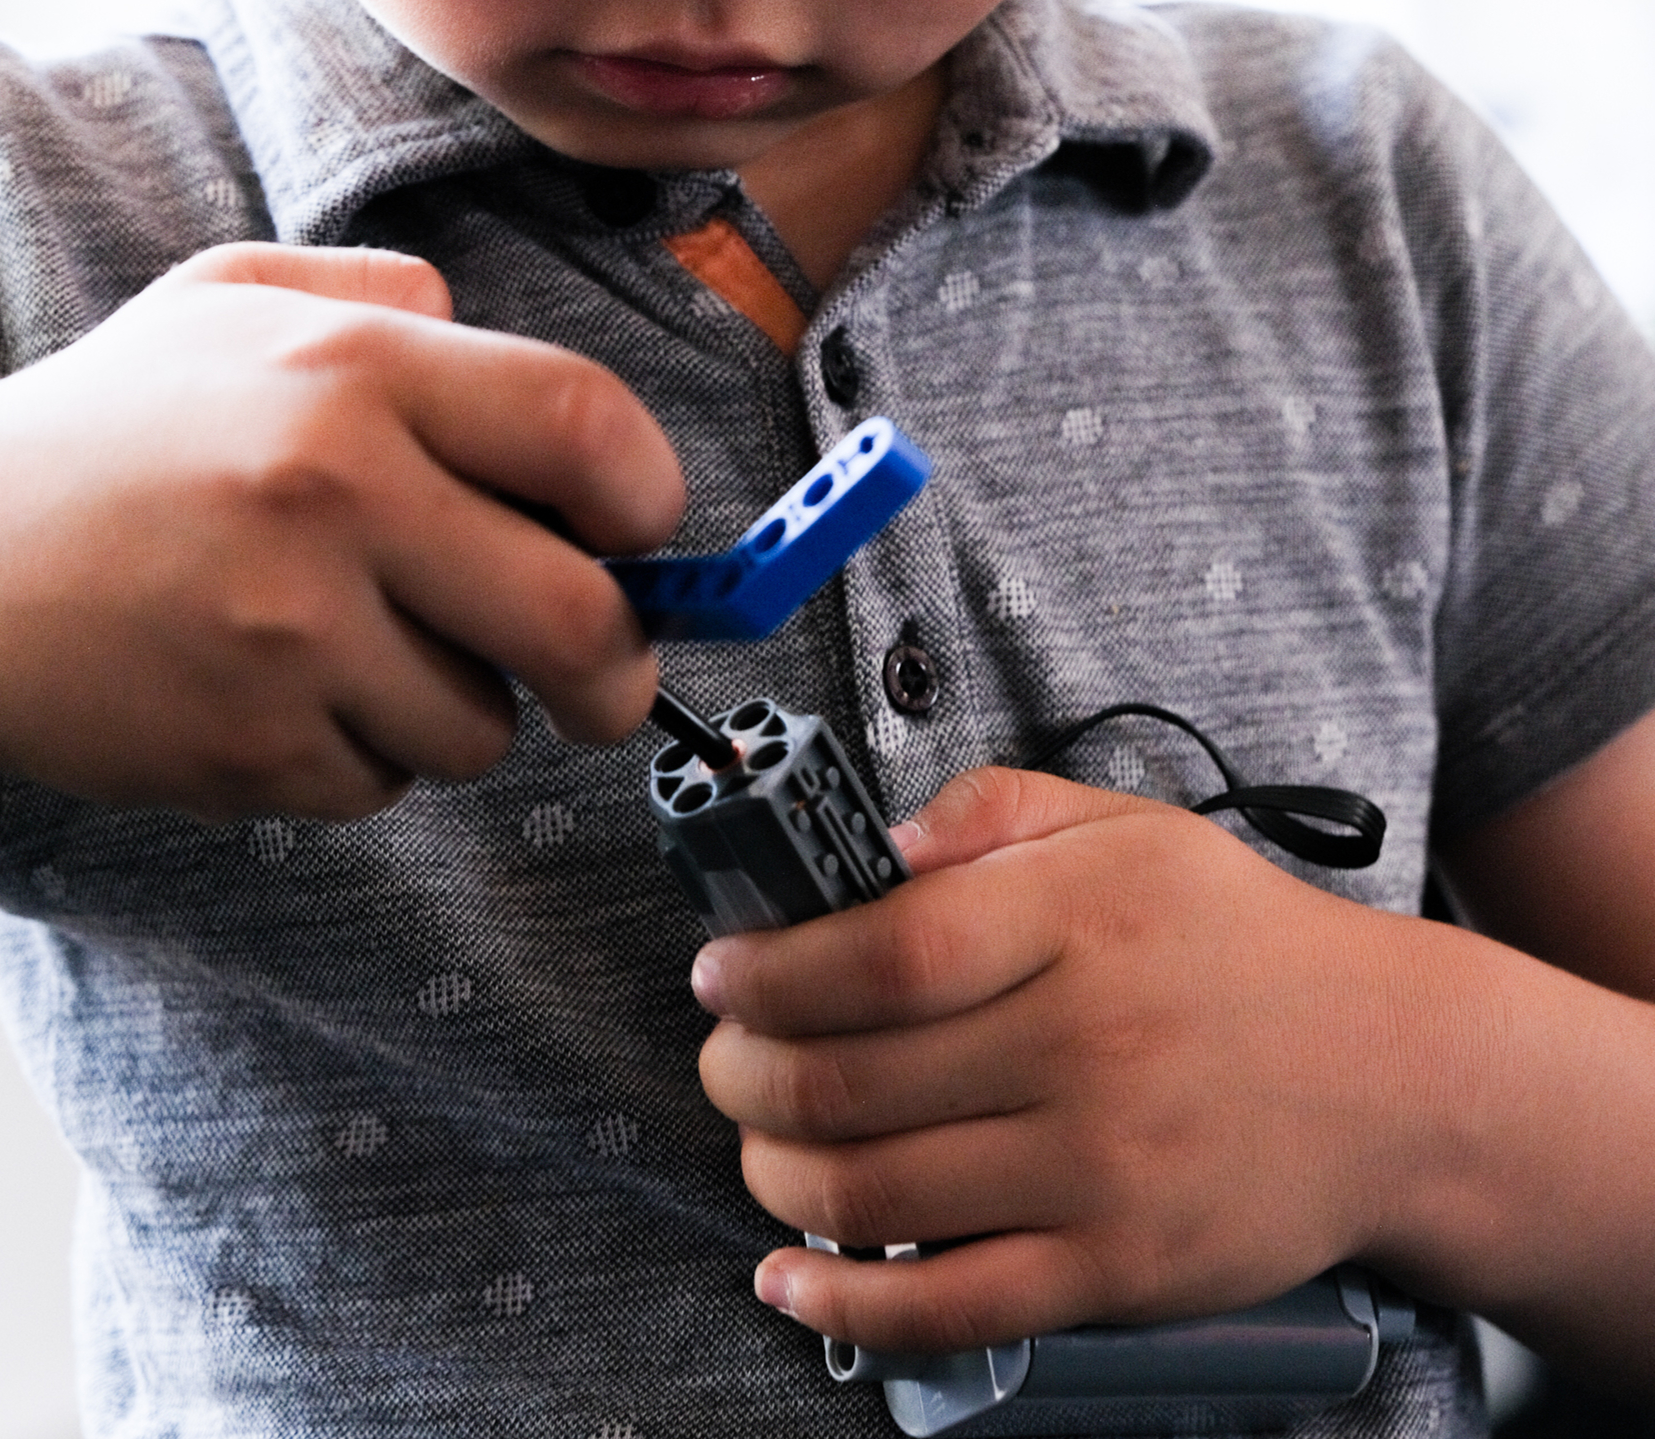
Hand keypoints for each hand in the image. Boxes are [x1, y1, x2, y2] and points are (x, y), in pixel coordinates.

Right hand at [0, 243, 683, 820]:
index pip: (588, 426)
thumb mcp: (232, 300)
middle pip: (578, 619)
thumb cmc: (108, 434)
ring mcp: (290, 632)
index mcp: (354, 370)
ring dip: (457, 705)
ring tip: (357, 647)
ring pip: (482, 724)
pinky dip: (364, 754)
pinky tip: (284, 691)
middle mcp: (335, 493)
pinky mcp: (247, 745)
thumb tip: (489, 334)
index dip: (650, 495)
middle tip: (608, 681)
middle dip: (622, 672)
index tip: (641, 535)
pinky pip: (386, 782)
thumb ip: (380, 293)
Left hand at [693, 765, 1418, 1353]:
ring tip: (756, 1138)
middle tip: (723, 1057)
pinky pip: (949, 1307)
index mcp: (1077, 920)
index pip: (881, 954)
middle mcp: (1084, 1046)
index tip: (720, 974)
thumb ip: (991, 809)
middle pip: (850, 1079)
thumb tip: (868, 846)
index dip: (770, 971)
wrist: (1395, 1078)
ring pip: (874, 1193)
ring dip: (772, 1171)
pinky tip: (788, 1278)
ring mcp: (1101, 1170)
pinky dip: (842, 1303)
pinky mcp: (1116, 1271)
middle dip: (741, 1073)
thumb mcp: (1127, 828)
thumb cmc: (1240, 943)